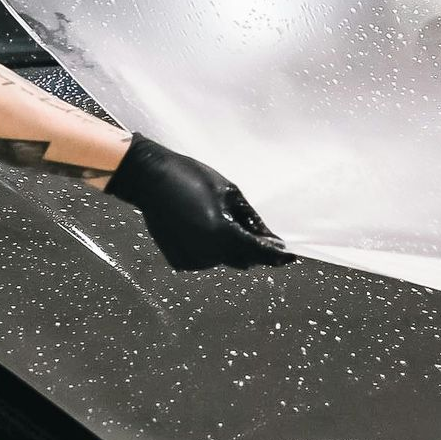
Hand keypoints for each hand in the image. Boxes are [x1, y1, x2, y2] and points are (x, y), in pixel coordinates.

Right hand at [106, 134, 291, 270]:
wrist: (151, 180)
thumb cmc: (193, 178)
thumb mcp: (229, 192)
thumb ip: (251, 220)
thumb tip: (271, 239)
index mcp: (223, 234)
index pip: (258, 252)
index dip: (276, 256)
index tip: (290, 256)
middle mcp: (208, 253)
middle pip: (243, 260)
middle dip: (252, 248)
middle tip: (250, 226)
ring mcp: (192, 260)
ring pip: (225, 260)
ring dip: (230, 248)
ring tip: (216, 218)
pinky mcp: (179, 261)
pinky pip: (206, 260)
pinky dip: (210, 249)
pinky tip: (201, 227)